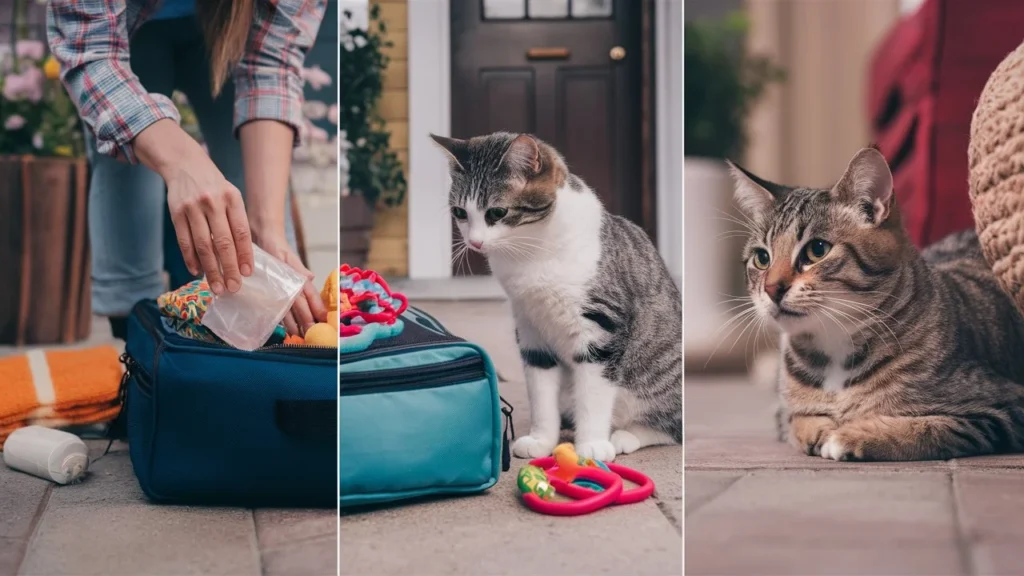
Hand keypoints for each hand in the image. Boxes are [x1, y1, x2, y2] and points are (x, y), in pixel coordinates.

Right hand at [134, 120, 253, 294]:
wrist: (185, 164)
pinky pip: (184, 241)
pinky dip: (191, 259)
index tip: (248, 274)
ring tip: (216, 287)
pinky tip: (197, 272)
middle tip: (233, 288)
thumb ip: (237, 222)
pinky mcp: (176, 213)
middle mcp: (213, 202)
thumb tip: (242, 258)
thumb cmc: (215, 186)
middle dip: (229, 268)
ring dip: (210, 270)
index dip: (245, 255)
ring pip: (203, 245)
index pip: (241, 232)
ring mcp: (193, 208)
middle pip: (222, 242)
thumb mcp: (231, 196)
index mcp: (232, 199)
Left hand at [256, 234, 326, 335]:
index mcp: (300, 280)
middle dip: (308, 321)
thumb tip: (311, 277)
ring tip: (298, 336)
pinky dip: (284, 319)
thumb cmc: (278, 247)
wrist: (264, 241)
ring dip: (296, 323)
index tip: (323, 320)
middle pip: (302, 307)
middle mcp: (294, 288)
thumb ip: (298, 268)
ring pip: (292, 310)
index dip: (317, 308)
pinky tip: (286, 329)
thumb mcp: (286, 256)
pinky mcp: (274, 294)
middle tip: (311, 335)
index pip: (311, 297)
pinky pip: (281, 309)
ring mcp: (285, 292)